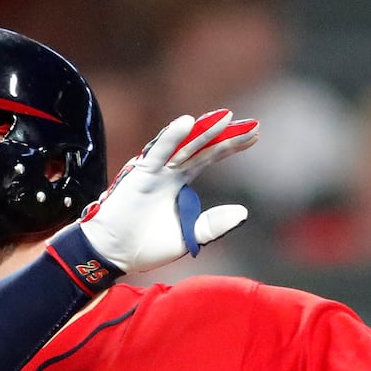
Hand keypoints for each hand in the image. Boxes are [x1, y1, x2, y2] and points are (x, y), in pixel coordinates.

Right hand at [77, 109, 257, 273]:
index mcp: (180, 181)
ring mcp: (155, 170)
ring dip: (204, 130)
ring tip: (227, 117)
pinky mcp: (140, 174)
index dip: (231, 145)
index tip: (255, 134)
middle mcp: (169, 170)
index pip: (210, 156)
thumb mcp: (190, 236)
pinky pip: (158, 152)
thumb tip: (243, 212)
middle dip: (226, 134)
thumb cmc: (147, 244)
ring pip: (184, 145)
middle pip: (202, 146)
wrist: (115, 253)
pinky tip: (187, 122)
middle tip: (252, 123)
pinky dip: (171, 136)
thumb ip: (214, 224)